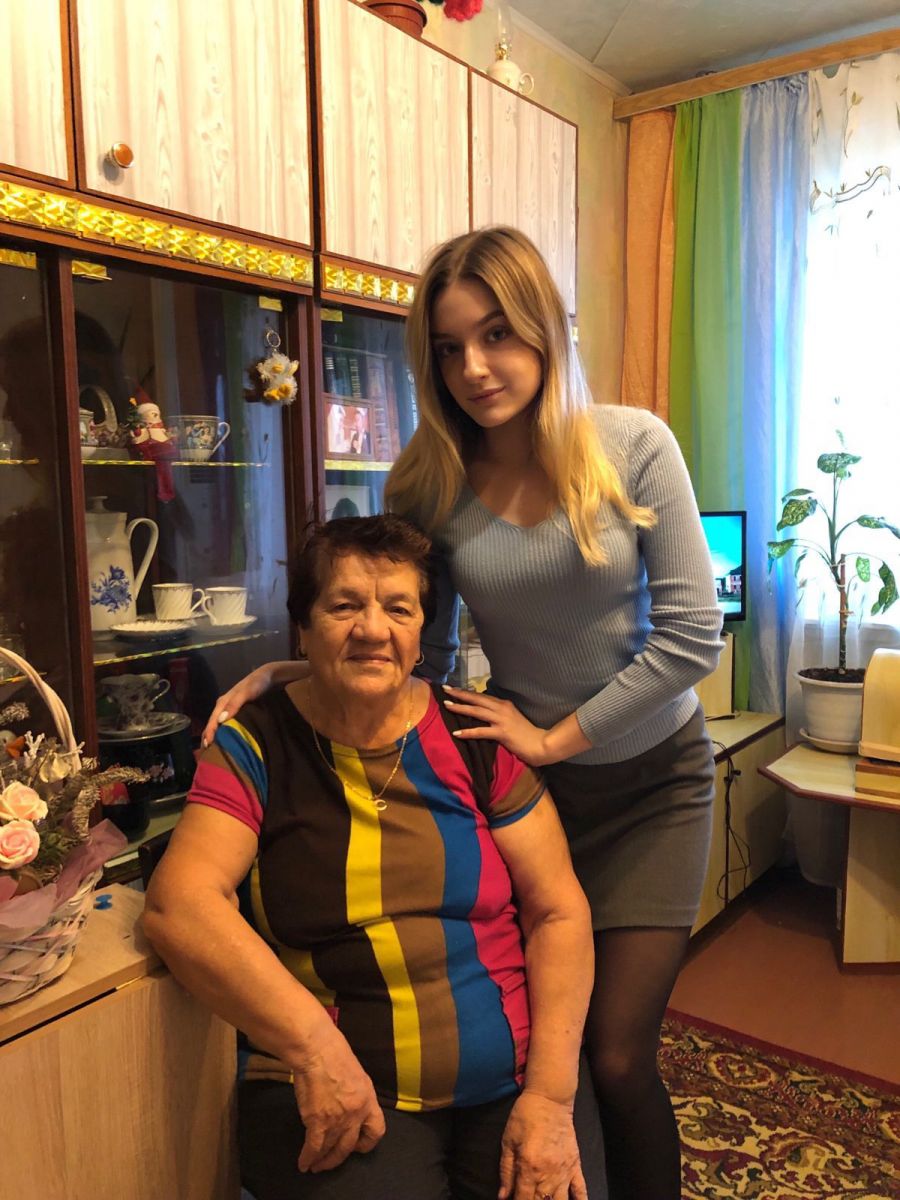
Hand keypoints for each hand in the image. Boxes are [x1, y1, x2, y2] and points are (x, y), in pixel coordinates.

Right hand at [201, 665, 273, 746]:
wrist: (270, 676)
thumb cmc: (257, 683)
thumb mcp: (246, 692)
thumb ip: (234, 704)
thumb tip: (220, 720)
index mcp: (222, 703)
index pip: (212, 721)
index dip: (209, 733)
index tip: (207, 746)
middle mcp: (223, 707)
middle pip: (213, 724)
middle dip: (209, 737)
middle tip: (208, 754)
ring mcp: (230, 710)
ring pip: (220, 725)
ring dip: (217, 737)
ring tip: (216, 751)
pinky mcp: (238, 712)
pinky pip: (229, 724)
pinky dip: (226, 733)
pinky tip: (229, 741)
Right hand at [291, 1034, 385, 1172]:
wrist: (317, 1050)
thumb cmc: (335, 1054)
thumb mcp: (357, 1076)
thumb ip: (356, 1096)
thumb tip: (347, 1108)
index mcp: (368, 1100)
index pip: (376, 1131)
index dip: (366, 1142)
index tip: (355, 1145)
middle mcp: (356, 1114)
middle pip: (349, 1146)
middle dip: (338, 1158)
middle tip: (328, 1162)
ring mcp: (337, 1120)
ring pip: (331, 1149)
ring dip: (322, 1160)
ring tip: (314, 1166)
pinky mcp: (318, 1121)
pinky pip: (314, 1146)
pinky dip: (308, 1157)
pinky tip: (303, 1163)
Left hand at [442, 687, 551, 766]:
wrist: (540, 744)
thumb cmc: (526, 733)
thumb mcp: (512, 718)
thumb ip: (499, 713)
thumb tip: (483, 712)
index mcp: (504, 704)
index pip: (481, 696)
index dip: (466, 692)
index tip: (453, 688)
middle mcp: (502, 708)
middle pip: (477, 699)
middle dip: (459, 694)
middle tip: (445, 689)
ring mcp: (502, 720)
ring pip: (477, 712)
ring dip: (460, 708)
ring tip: (446, 705)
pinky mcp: (502, 733)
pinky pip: (481, 731)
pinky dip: (468, 732)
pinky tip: (457, 732)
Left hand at [498, 1091, 586, 1199]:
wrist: (550, 1099)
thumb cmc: (525, 1117)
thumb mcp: (508, 1141)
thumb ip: (506, 1171)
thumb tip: (503, 1196)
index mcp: (529, 1167)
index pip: (523, 1199)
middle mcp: (548, 1174)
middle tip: (528, 1199)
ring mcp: (564, 1172)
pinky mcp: (576, 1166)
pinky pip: (581, 1191)